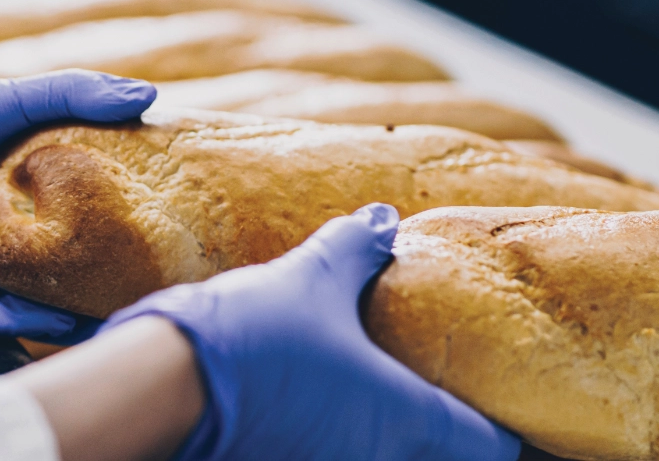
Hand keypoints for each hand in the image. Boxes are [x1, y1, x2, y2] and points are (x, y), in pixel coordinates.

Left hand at [0, 70, 154, 342]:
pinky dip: (22, 324)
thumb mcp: (1, 101)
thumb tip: (149, 97)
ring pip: (30, 298)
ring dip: (69, 309)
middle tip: (149, 280)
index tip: (163, 223)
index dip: (116, 214)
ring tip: (115, 314)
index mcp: (12, 181)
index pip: (76, 204)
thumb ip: (71, 94)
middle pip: (58, 259)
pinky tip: (57, 322)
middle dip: (98, 274)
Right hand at [104, 204, 521, 459]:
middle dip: (439, 435)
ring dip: (382, 441)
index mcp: (411, 421)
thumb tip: (382, 220)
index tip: (488, 402)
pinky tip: (314, 421)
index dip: (499, 426)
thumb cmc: (249, 339)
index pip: (494, 447)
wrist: (159, 391)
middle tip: (425, 393)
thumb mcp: (310, 281)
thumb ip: (355, 252)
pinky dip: (334, 444)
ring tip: (365, 403)